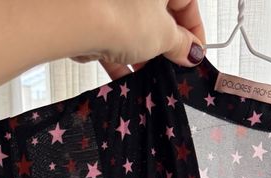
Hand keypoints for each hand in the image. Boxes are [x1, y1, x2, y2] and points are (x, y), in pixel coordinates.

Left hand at [72, 0, 206, 80]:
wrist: (75, 18)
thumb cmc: (124, 16)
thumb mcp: (164, 36)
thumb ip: (181, 44)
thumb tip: (192, 51)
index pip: (187, 2)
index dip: (195, 31)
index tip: (195, 55)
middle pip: (159, 14)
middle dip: (167, 43)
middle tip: (172, 66)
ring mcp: (114, 0)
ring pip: (135, 25)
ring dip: (144, 52)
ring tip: (149, 73)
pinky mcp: (94, 14)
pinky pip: (113, 35)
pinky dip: (120, 56)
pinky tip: (127, 76)